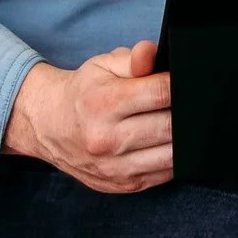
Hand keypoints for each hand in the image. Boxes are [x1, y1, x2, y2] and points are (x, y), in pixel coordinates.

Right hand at [4, 37, 172, 191]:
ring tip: (178, 122)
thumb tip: (152, 52)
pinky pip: (165, 174)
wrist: (51, 127)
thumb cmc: (84, 92)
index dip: (179, 85)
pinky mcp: (124, 185)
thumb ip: (133, 58)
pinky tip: (166, 143)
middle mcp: (107, 139)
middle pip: (169, 126)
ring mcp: (116, 167)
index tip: (185, 80)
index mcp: (103, 103)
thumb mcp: (103, 65)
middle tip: (186, 102)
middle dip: (185, 112)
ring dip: (182, 138)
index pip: (160, 93)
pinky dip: (173, 158)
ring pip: (171, 155)